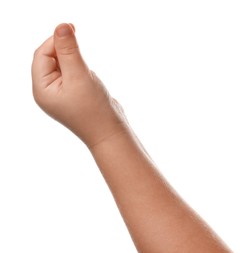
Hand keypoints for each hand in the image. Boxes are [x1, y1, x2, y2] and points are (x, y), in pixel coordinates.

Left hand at [32, 23, 126, 146]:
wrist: (109, 132)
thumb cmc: (94, 109)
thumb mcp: (80, 76)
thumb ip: (69, 50)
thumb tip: (61, 26)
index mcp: (42, 90)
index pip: (42, 55)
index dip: (55, 40)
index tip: (71, 28)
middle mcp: (48, 92)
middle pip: (50, 59)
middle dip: (64, 50)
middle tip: (79, 40)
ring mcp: (60, 95)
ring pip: (62, 66)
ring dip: (74, 60)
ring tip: (87, 73)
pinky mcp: (73, 95)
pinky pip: (71, 74)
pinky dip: (79, 69)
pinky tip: (89, 79)